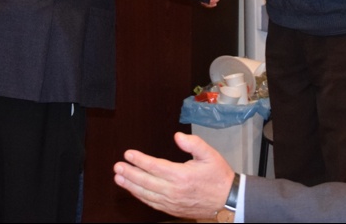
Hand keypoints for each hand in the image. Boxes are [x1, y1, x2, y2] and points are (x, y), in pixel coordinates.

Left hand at [113, 132, 233, 220]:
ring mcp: (172, 202)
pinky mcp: (173, 209)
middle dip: (130, 173)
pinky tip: (134, 190)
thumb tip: (177, 136)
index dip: (140, 160)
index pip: (155, 166)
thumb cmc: (218, 176)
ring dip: (131, 186)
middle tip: (117, 167)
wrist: (227, 200)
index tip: (128, 154)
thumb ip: (193, 143)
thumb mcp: (210, 155)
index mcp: (182, 176)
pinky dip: (141, 196)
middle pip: (146, 181)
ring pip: (147, 194)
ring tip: (119, 178)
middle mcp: (174, 191)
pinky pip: (153, 203)